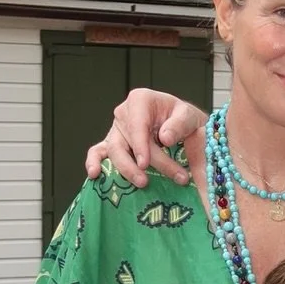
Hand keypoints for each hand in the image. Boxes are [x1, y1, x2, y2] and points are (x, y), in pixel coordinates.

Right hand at [83, 88, 201, 187]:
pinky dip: (94, 162)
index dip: (139, 145)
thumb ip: (180, 124)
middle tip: (146, 182)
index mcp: (141, 100)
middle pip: (126, 141)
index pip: (137, 124)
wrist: (183, 126)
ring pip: (114, 150)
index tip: (144, 163)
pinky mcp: (113, 143)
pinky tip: (94, 175)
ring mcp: (117, 129)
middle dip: (135, 164)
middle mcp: (125, 113)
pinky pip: (98, 152)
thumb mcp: (189, 117)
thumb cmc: (184, 119)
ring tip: (139, 183)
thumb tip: (165, 138)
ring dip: (124, 169)